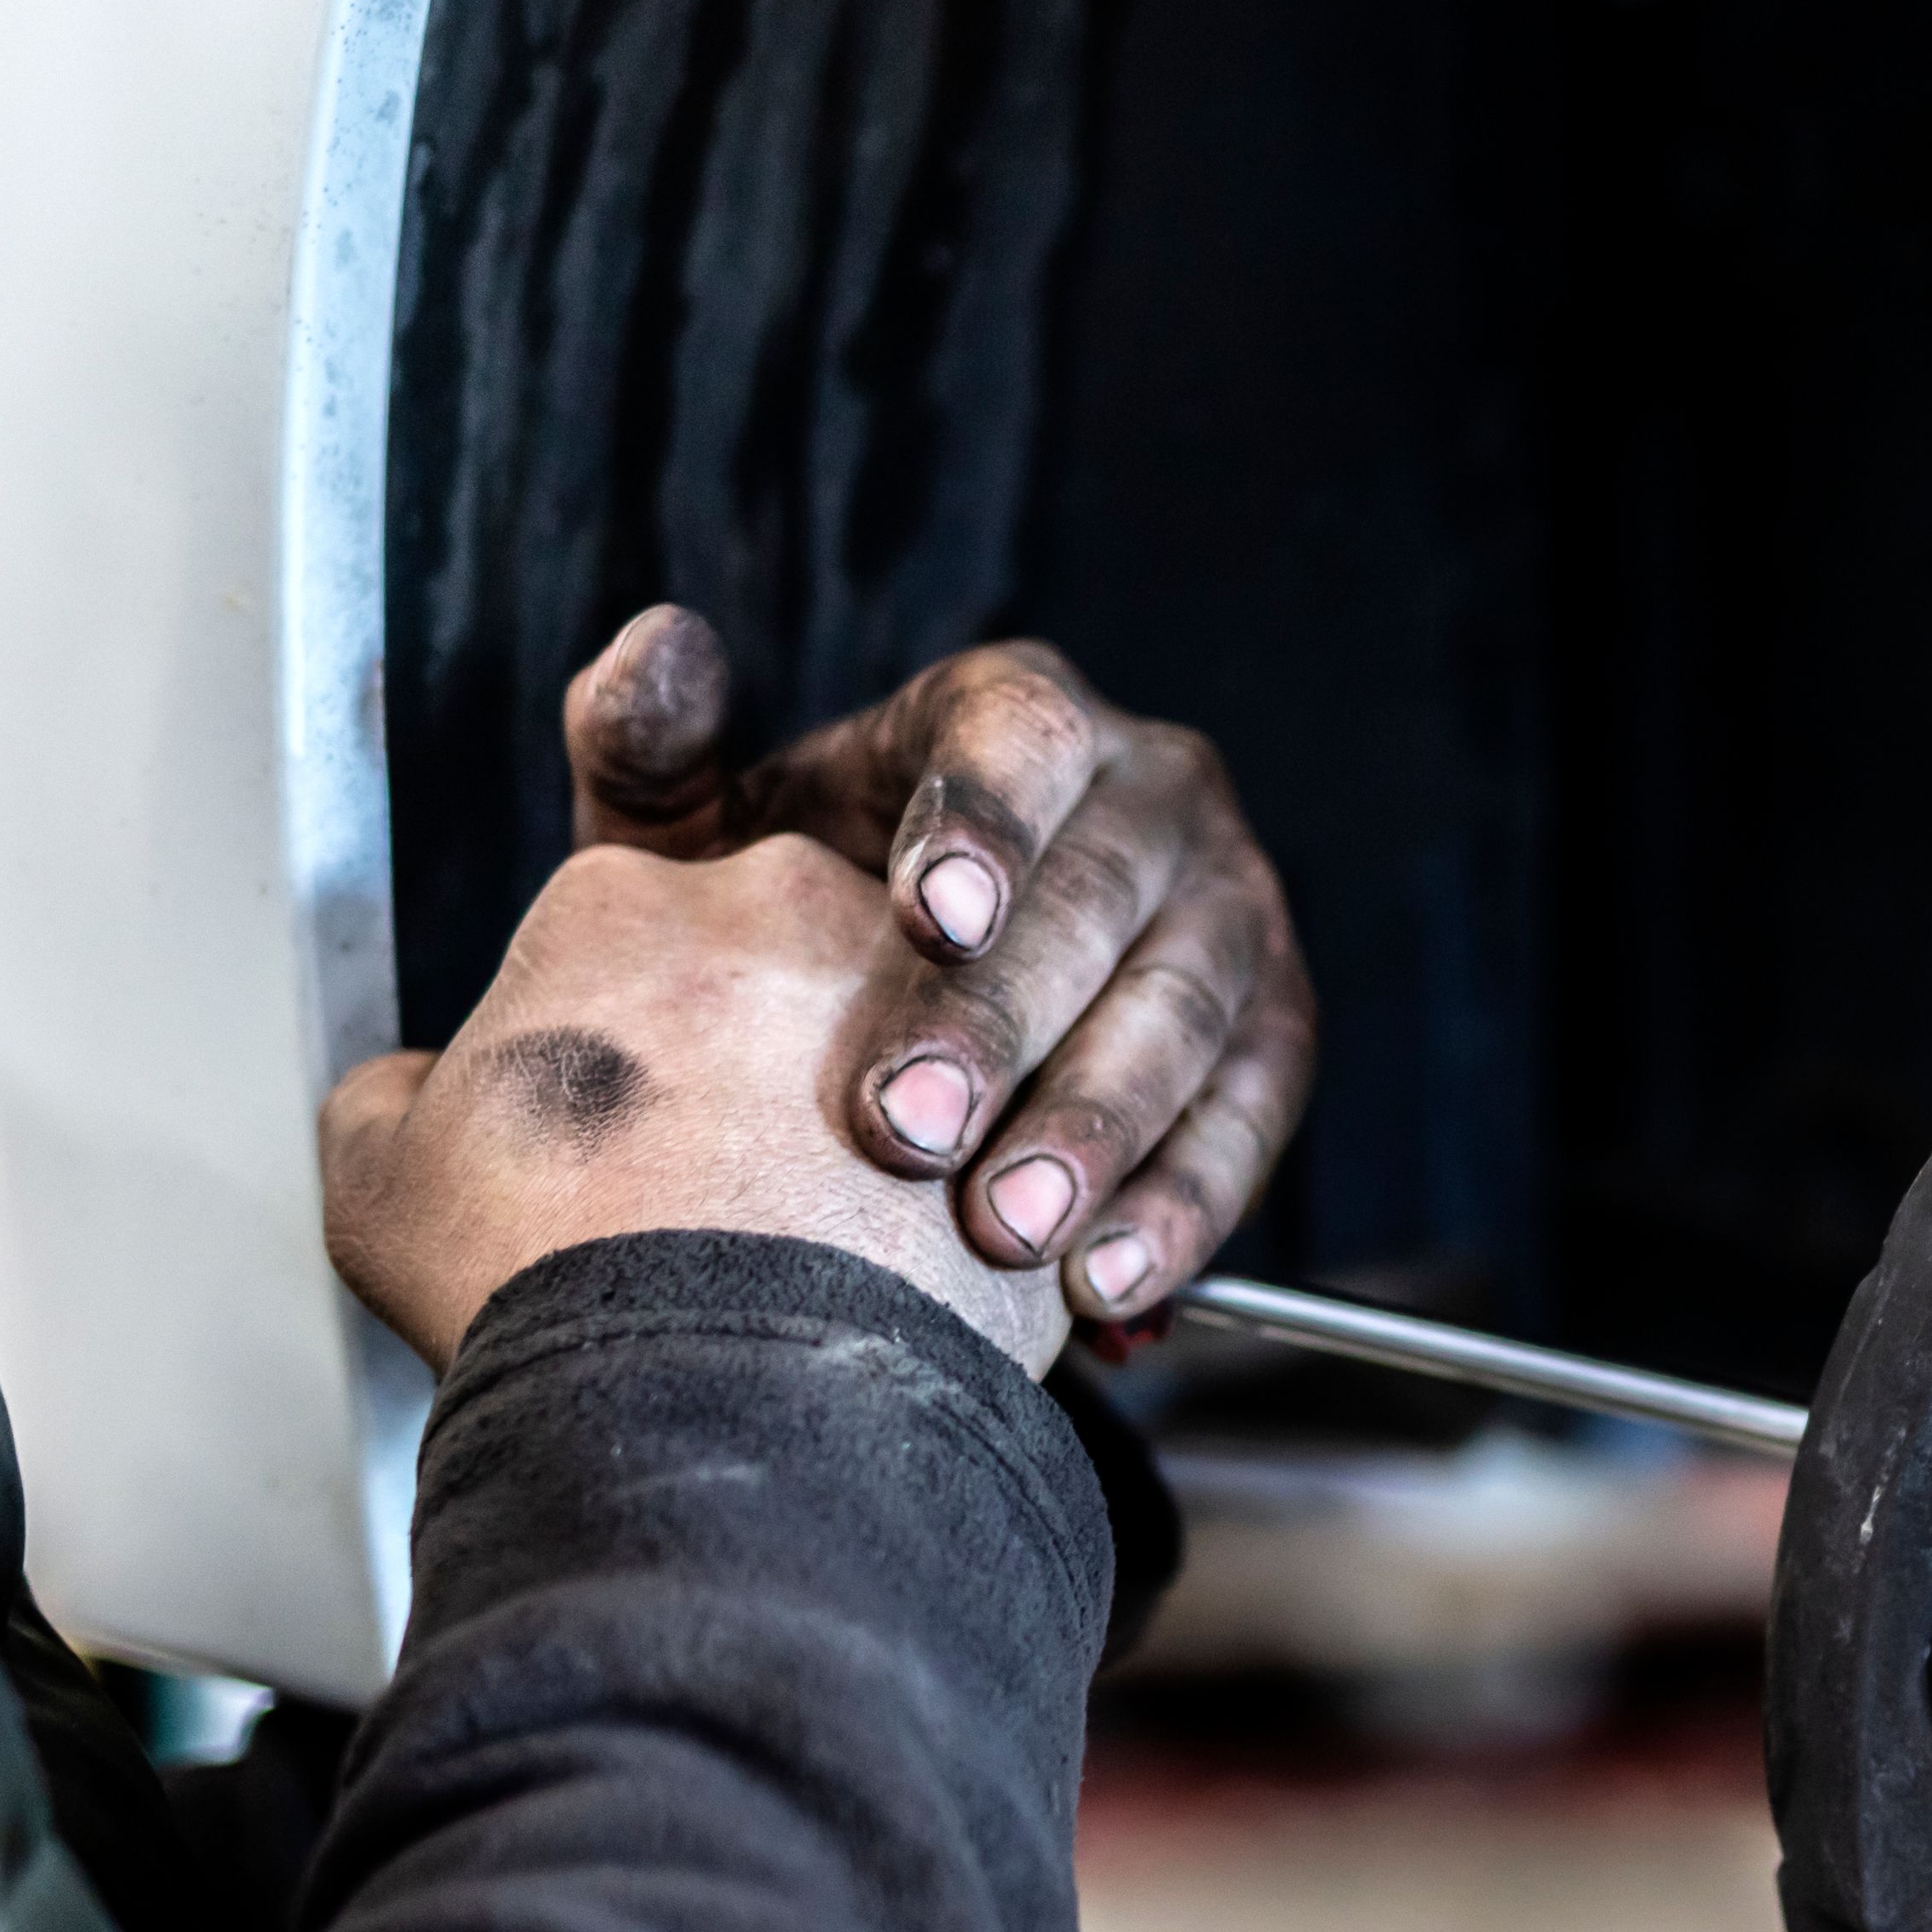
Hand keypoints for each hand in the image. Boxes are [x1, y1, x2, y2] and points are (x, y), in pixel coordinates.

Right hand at [321, 839, 1068, 1377]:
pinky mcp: (1032, 1106)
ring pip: (913, 1046)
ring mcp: (931, 1003)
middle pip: (779, 966)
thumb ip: (393, 1099)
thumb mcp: (382, 1177)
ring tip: (829, 1247)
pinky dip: (968, 1204)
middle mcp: (794, 908)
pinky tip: (917, 1282)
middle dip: (763, 1060)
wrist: (720, 1397)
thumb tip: (409, 1096)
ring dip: (882, 1127)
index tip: (615, 1126)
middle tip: (728, 1183)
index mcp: (628, 898)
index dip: (615, 1042)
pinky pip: (1005, 1143)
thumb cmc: (554, 1277)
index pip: (622, 936)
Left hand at [561, 607, 1316, 1332]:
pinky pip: (1251, 1119)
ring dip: (1099, 1132)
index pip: (1024, 740)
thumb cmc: (796, 911)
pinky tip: (1099, 1282)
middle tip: (907, 1132)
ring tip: (1003, 1233)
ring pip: (1189, 1016)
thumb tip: (657, 650)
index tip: (926, 918)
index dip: (986, 823)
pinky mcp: (1279, 1029)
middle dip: (1007, 1024)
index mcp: (1022, 713)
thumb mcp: (709, 829)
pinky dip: (1181, 1208)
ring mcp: (1231, 910)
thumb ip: (651, 746)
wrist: (895, 1013)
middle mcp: (1154, 790)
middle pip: (1102, 896)